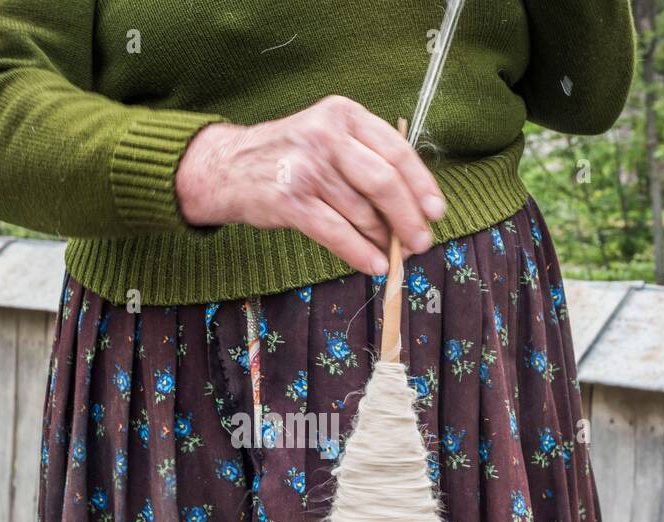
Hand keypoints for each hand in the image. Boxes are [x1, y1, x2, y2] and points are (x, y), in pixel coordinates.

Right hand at [176, 95, 445, 275]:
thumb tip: (412, 206)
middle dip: (408, 218)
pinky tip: (374, 264)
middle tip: (420, 242)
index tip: (436, 212)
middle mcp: (326, 135)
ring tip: (391, 253)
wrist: (227, 167)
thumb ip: (366, 158)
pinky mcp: (290, 200)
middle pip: (384, 182)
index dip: (421, 185)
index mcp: (343, 114)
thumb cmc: (289, 157)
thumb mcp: (327, 137)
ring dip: (382, 240)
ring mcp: (306, 167)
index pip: (396, 150)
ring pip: (362, 212)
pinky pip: (337, 233)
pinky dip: (360, 253)